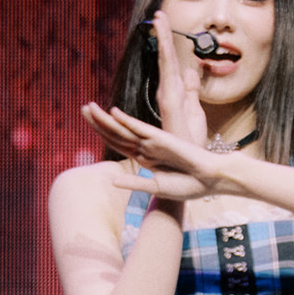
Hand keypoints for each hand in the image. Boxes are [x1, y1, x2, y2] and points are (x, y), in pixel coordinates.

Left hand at [81, 103, 225, 200]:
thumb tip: (112, 180)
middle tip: (82, 107)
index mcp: (144, 158)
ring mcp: (153, 142)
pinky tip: (113, 113)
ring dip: (105, 118)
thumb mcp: (156, 188)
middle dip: (98, 121)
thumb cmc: (188, 186)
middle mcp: (146, 147)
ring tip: (89, 106)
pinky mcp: (163, 139)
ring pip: (124, 129)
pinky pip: (141, 128)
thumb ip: (134, 184)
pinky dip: (127, 121)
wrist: (210, 181)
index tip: (87, 123)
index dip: (101, 134)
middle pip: (116, 133)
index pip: (117, 143)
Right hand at [149, 8, 208, 145]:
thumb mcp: (194, 110)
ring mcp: (169, 98)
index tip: (164, 21)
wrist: (189, 163)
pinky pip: (169, 80)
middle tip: (158, 13)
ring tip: (158, 21)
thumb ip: (191, 90)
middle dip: (163, 34)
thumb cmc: (189, 139)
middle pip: (165, 57)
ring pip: (166, 63)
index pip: (170, 62)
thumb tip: (190, 70)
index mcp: (173, 92)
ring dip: (163, 41)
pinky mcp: (172, 106)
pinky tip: (164, 48)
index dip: (168, 42)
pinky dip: (165, 63)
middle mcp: (168, 92)